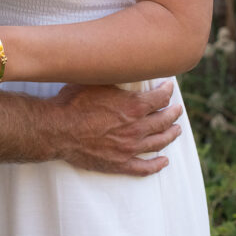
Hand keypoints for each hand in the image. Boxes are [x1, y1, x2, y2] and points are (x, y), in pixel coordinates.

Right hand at [50, 81, 181, 175]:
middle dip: (173, 113)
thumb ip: (116, 77)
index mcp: (133, 106)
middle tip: (178, 109)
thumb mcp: (97, 81)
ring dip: (170, 135)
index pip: (160, 98)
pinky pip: (144, 168)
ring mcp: (129, 148)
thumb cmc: (73, 101)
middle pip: (164, 121)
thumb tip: (125, 67)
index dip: (167, 91)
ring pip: (158, 143)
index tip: (169, 87)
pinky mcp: (119, 164)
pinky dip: (157, 165)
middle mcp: (136, 128)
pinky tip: (164, 162)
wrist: (57, 129)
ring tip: (176, 130)